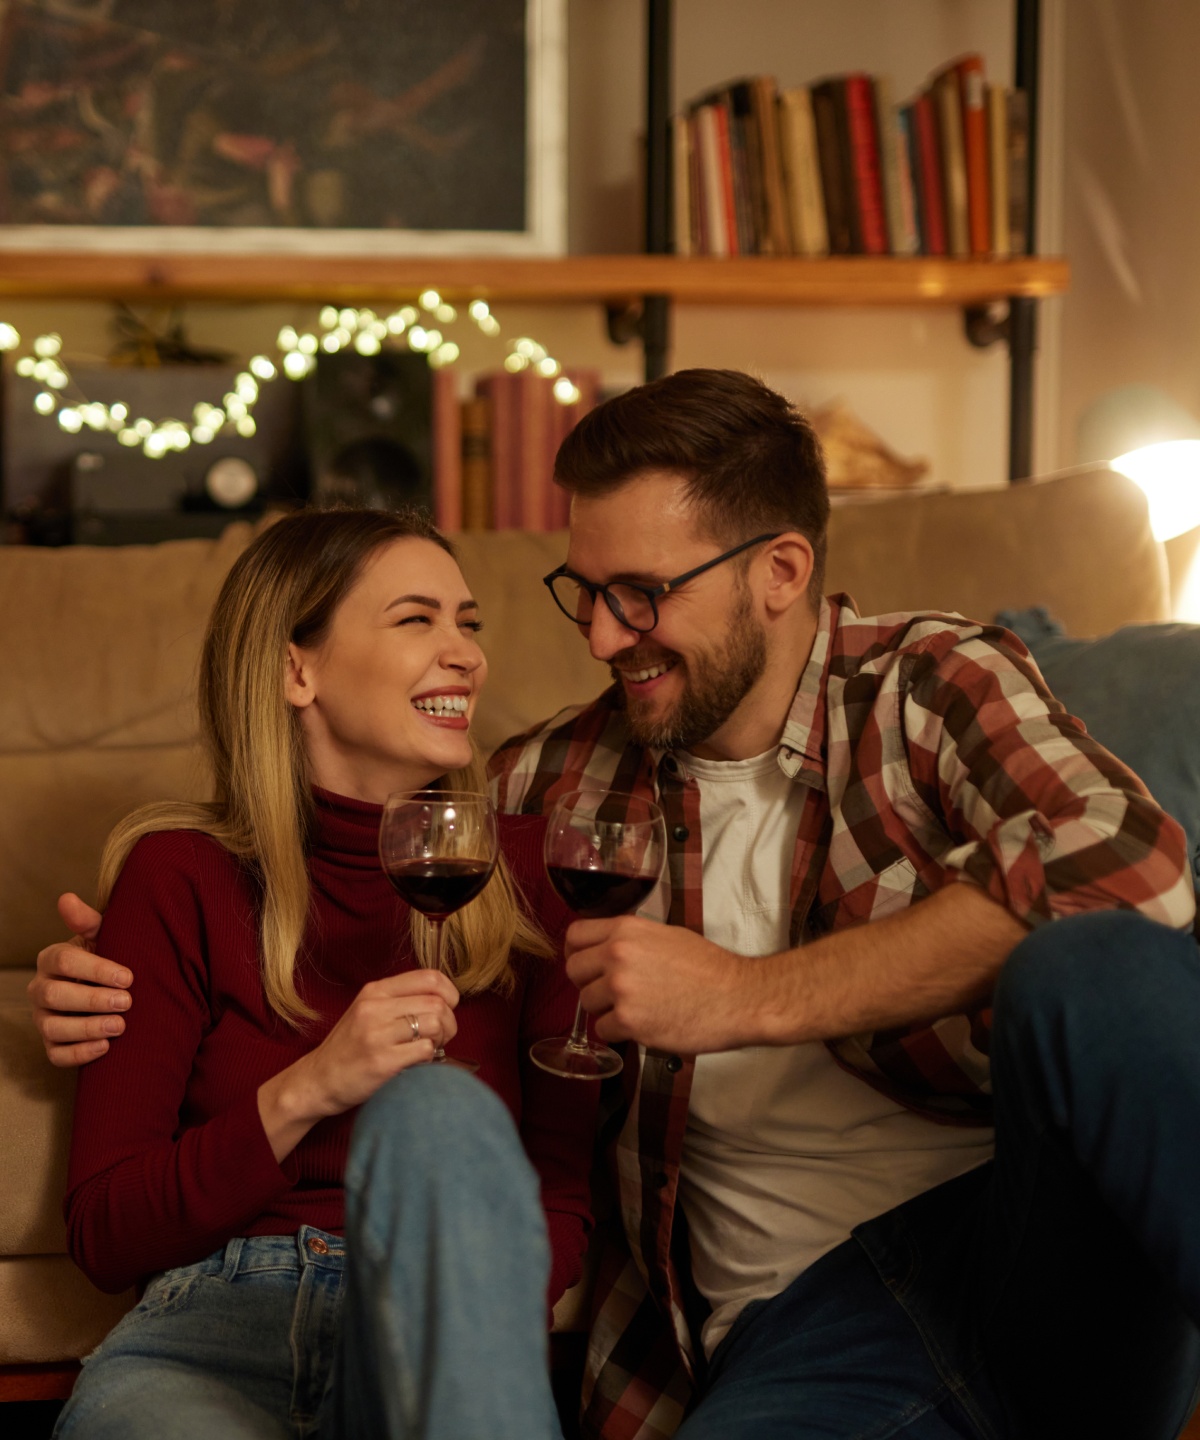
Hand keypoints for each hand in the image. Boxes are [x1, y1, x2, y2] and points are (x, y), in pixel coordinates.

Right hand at [29, 894, 130, 1067]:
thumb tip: (66, 898)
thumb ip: (89, 921)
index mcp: (51, 959)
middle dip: (92, 999)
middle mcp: (40, 989)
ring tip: (120, 1026)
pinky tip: (106, 1047)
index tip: (128, 977)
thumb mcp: (103, 938)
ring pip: (53, 1027)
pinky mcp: (51, 1044)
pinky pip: (56, 1054)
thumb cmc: (109, 958)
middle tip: (127, 1002)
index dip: (95, 969)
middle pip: (55, 995)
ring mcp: (43, 1019)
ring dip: (88, 1028)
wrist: (113, 991)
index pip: (63, 960)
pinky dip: (80, 1053)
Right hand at [257, 969, 460, 1161]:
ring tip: (429, 1049)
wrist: (318, 1080)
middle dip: (449, 1022)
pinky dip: (429, 1059)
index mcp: (376, 991)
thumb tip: (444, 1000)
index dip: (449, 993)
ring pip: (435, 1025)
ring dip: (440, 1040)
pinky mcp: (382, 1062)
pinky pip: (425, 1051)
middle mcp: (375, 1008)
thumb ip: (400, 1000)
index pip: (430, 978)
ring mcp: (377, 1035)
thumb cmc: (349, 1047)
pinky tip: (416, 1063)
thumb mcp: (368, 1011)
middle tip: (440, 1037)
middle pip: (437, 1004)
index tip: (448, 1009)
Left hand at [566, 915, 755, 1053]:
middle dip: (589, 984)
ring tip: (637, 1009)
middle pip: (574, 972)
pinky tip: (645, 1024)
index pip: (574, 935)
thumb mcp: (665, 935)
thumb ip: (630, 940)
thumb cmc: (708, 968)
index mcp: (626, 929)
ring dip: (606, 1010)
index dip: (578, 953)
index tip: (587, 965)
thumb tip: (604, 949)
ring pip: (586, 1003)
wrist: (739, 997)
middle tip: (612, 993)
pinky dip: (620, 1032)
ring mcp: (621, 989)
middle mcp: (618, 955)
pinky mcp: (629, 1021)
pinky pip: (603, 1030)